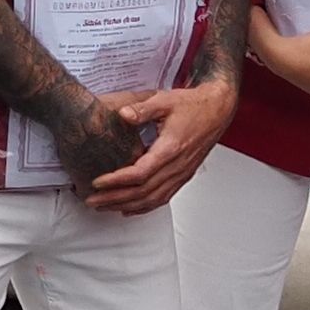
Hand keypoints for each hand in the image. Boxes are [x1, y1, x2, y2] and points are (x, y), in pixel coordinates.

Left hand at [83, 74, 236, 215]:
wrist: (217, 110)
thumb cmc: (193, 105)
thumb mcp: (165, 100)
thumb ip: (142, 109)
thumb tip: (122, 114)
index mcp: (171, 148)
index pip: (140, 173)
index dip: (117, 181)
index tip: (97, 183)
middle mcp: (177, 166)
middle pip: (143, 192)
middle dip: (115, 199)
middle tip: (92, 200)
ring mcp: (182, 173)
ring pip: (153, 199)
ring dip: (127, 206)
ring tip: (105, 207)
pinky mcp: (184, 175)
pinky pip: (163, 197)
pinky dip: (145, 207)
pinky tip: (130, 209)